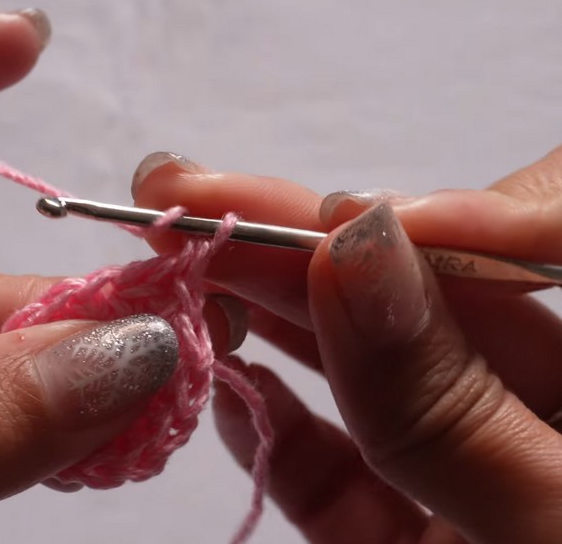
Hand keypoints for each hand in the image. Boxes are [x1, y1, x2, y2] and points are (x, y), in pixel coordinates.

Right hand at [132, 149, 561, 542]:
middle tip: (187, 193)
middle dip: (296, 245)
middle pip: (409, 304)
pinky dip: (265, 423)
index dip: (431, 224)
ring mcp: (454, 481)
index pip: (519, 262)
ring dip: (259, 314)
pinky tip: (219, 375)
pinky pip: (323, 470)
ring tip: (178, 257)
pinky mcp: (391, 536)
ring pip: (354, 374)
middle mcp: (529, 416)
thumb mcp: (542, 523)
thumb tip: (351, 244)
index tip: (335, 214)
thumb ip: (444, 401)